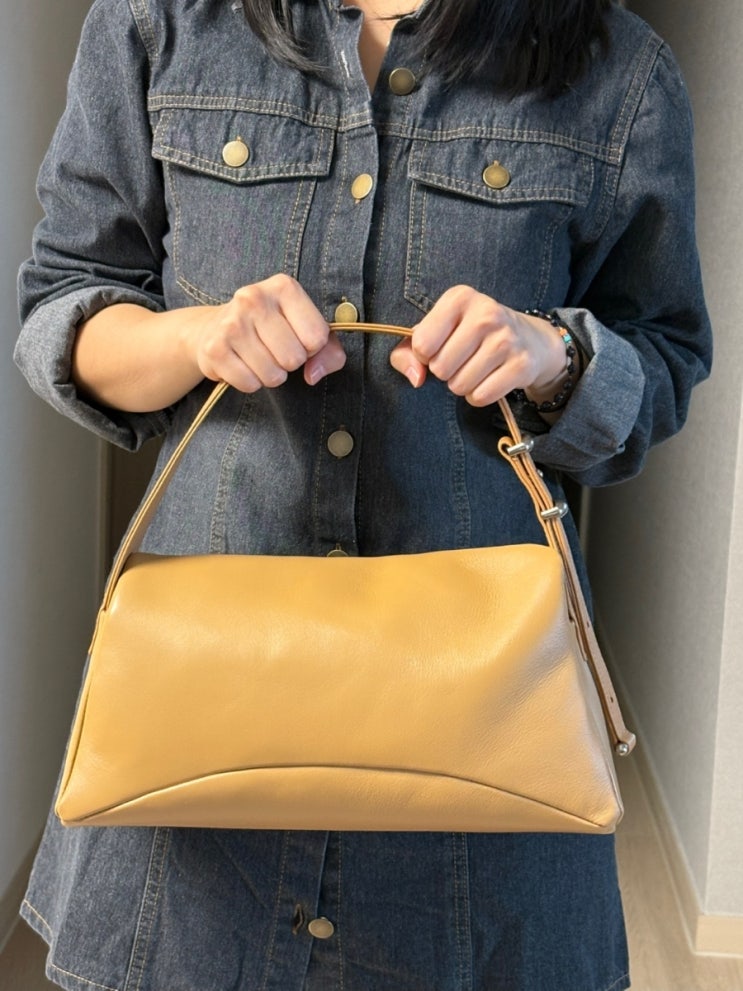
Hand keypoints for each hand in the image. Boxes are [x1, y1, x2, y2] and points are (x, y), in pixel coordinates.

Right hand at [189, 274, 346, 391]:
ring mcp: (231, 323)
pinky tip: (242, 364)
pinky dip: (250, 382)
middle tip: (275, 350)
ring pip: (273, 375)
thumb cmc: (271, 329)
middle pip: (294, 358)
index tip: (297, 338)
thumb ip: (329, 352)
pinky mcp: (215, 348)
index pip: (317, 337)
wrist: (214, 327)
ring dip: (270, 375)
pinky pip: (250, 384)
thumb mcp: (306, 330)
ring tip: (258, 357)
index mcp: (283, 287)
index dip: (312, 348)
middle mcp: (254, 298)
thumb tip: (313, 375)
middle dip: (290, 363)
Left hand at [389, 286, 569, 407]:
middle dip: (446, 372)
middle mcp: (486, 313)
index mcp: (459, 298)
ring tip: (477, 368)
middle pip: (440, 368)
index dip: (425, 354)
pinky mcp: (522, 364)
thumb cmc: (470, 335)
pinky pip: (481, 397)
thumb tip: (416, 378)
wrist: (529, 339)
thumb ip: (406, 352)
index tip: (439, 346)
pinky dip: (479, 396)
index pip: (422, 343)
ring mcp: (507, 338)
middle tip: (462, 359)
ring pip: (460, 385)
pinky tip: (489, 379)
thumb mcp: (436, 331)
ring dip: (462, 385)